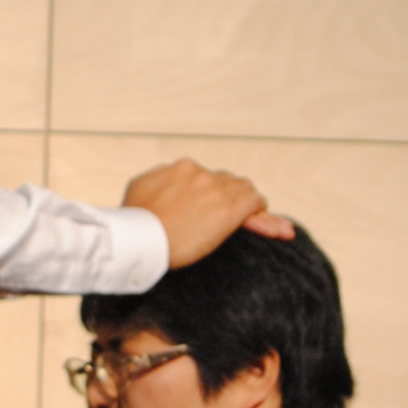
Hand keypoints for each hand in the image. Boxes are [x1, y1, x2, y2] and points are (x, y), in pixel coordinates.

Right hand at [124, 160, 294, 263]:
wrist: (140, 238)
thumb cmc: (133, 220)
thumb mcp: (138, 188)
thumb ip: (156, 179)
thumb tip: (162, 178)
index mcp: (181, 168)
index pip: (206, 177)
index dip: (212, 193)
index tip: (211, 207)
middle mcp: (201, 174)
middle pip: (227, 182)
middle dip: (231, 198)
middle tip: (235, 218)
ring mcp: (216, 190)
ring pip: (244, 191)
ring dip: (249, 205)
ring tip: (262, 221)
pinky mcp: (229, 210)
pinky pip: (255, 204)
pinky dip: (264, 215)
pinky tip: (274, 227)